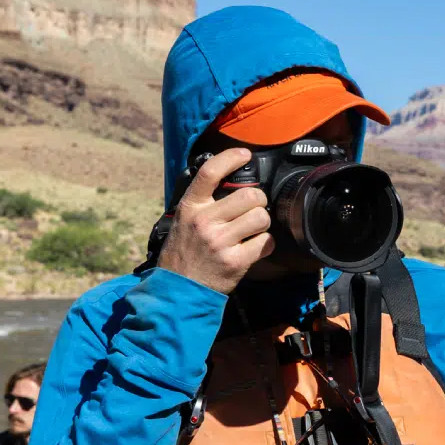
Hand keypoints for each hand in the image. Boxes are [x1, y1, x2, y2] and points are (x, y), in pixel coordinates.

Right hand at [157, 147, 274, 293]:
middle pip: (250, 195)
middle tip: (253, 210)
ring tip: (252, 231)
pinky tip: (255, 247)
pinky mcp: (235, 262)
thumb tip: (228, 179)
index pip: (210, 172)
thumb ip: (203, 202)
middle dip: (258, 201)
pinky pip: (265, 242)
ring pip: (261, 217)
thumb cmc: (183, 253)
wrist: (178, 289)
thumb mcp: (183, 220)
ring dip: (262, 223)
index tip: (245, 155)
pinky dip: (266, 244)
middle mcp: (204, 221)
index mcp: (191, 207)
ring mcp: (220, 242)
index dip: (231, 158)